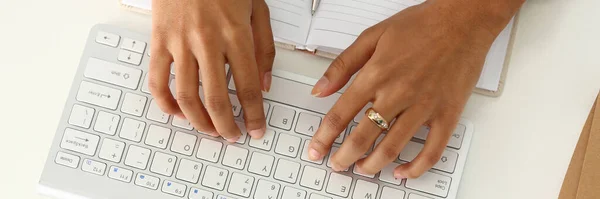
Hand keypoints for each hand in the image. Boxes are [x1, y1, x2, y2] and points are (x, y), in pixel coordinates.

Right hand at [149, 0, 274, 141]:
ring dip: (199, 121)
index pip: (249, 86)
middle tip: (233, 136)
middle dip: (227, 126)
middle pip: (217, 99)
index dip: (255, 114)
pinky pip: (157, 80)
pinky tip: (178, 113)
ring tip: (210, 130)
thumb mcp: (258, 8)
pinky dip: (165, 103)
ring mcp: (179, 42)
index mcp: (236, 33)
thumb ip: (264, 48)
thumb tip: (265, 84)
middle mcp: (207, 41)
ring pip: (187, 96)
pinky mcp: (158, 40)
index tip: (257, 129)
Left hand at [307, 0, 520, 177]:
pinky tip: (403, 172)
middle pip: (362, 137)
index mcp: (376, 74)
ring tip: (363, 169)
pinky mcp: (447, 114)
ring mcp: (424, 106)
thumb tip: (319, 89)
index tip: (316, 149)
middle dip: (344, 157)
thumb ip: (342, 65)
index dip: (324, 137)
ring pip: (392, 148)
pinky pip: (431, 151)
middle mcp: (397, 93)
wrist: (463, 20)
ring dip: (373, 165)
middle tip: (337, 165)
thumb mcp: (372, 36)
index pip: (340, 114)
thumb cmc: (421, 24)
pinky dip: (416, 167)